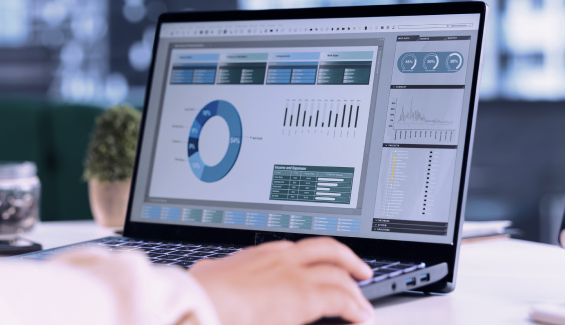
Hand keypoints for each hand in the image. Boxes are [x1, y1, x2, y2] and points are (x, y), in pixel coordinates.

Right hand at [189, 237, 373, 324]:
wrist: (203, 300)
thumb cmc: (202, 293)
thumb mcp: (208, 273)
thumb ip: (217, 271)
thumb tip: (208, 271)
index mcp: (261, 254)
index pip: (297, 250)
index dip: (314, 258)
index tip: (321, 265)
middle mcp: (282, 258)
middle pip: (326, 250)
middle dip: (347, 259)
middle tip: (359, 271)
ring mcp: (295, 274)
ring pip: (338, 273)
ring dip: (354, 289)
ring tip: (363, 302)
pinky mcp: (305, 295)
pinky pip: (341, 299)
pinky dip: (354, 307)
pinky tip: (360, 315)